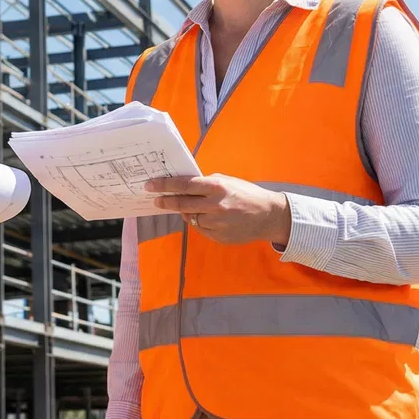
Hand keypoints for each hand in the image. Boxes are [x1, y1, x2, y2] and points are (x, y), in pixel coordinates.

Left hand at [144, 174, 290, 246]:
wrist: (268, 216)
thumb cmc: (247, 194)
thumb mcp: (228, 181)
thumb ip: (206, 183)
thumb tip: (184, 185)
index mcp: (217, 187)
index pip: (184, 185)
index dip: (165, 185)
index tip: (150, 185)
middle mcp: (215, 205)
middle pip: (182, 204)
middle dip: (166, 201)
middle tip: (156, 200)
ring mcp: (217, 223)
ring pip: (190, 218)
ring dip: (186, 212)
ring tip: (192, 207)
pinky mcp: (219, 236)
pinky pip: (201, 228)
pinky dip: (199, 222)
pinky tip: (207, 217)